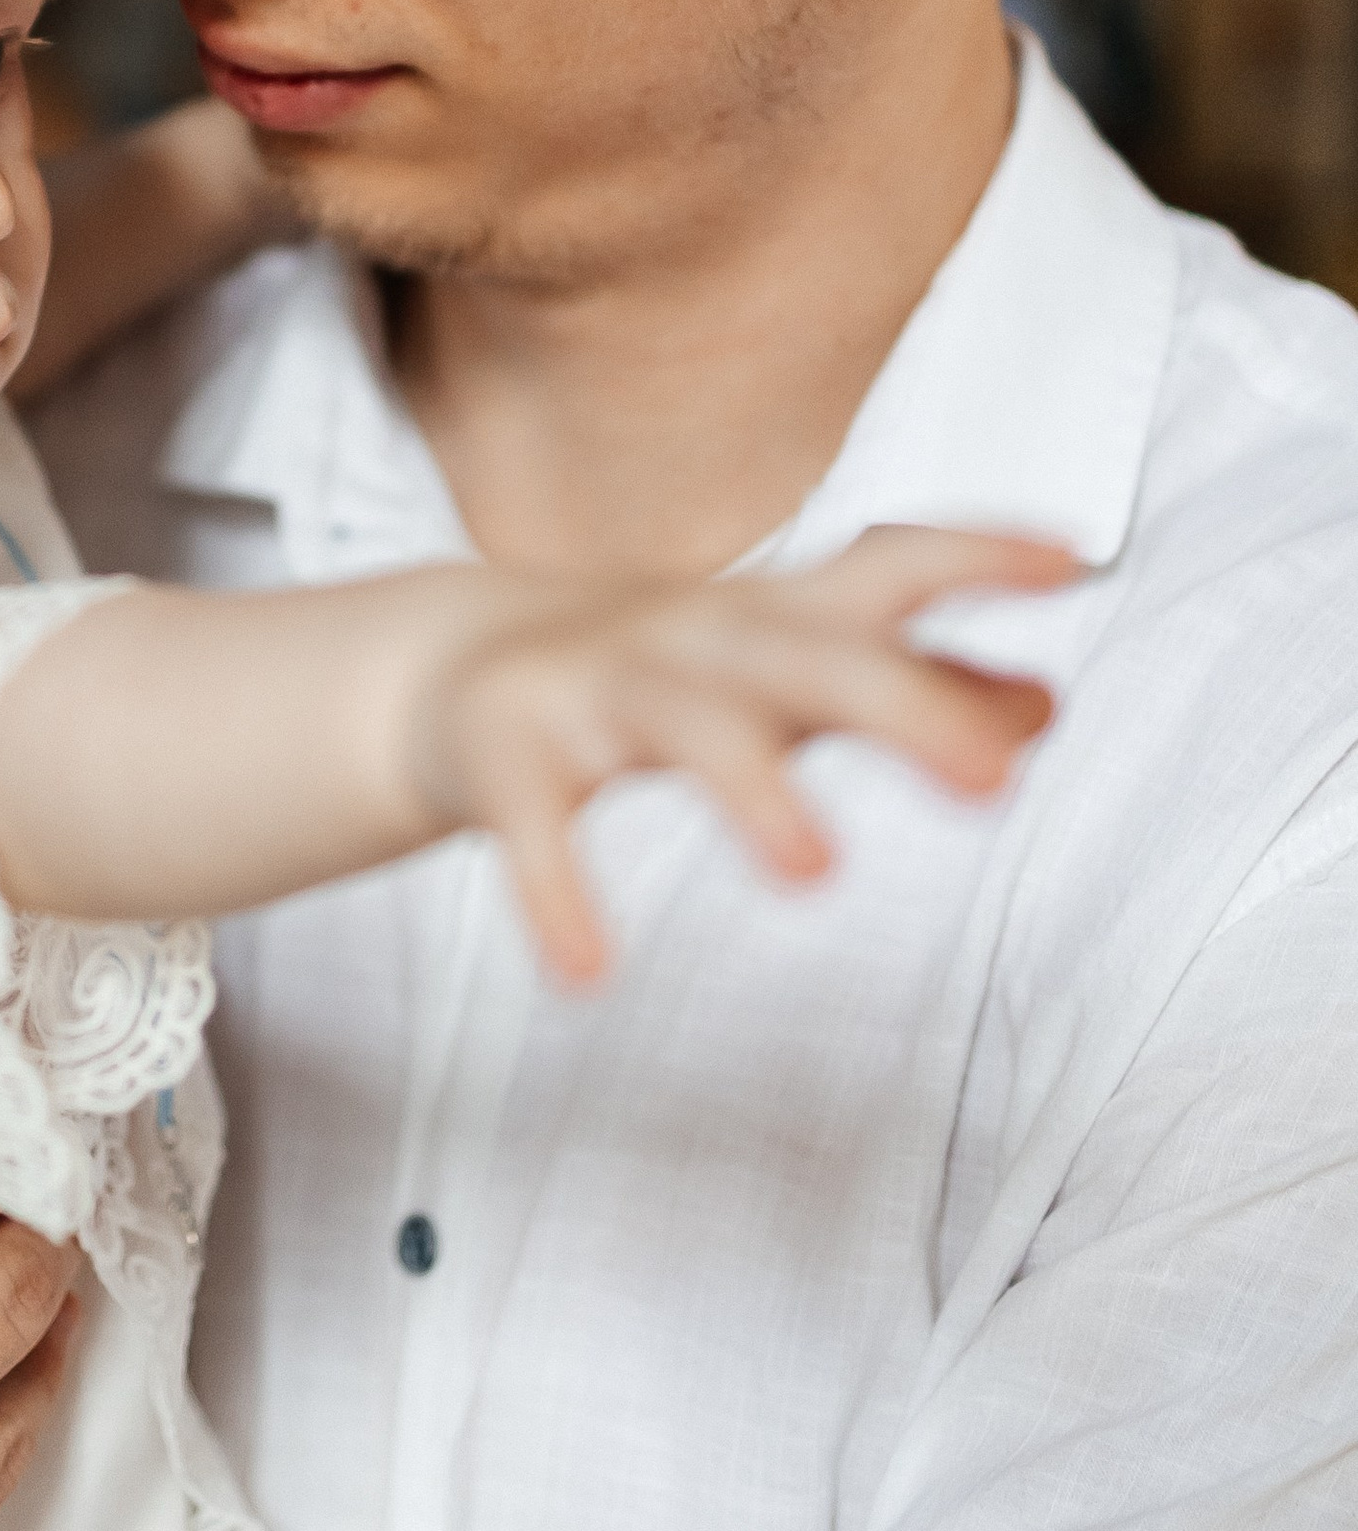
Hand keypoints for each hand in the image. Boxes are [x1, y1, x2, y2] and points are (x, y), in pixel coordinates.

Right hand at [413, 523, 1073, 986]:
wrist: (462, 675)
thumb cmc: (675, 678)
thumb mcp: (791, 673)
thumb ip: (919, 687)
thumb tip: (1048, 706)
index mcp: (776, 619)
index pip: (887, 568)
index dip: (975, 558)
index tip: (1068, 565)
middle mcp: (696, 637)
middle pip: (807, 658)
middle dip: (900, 706)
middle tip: (994, 782)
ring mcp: (599, 689)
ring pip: (684, 724)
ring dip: (751, 786)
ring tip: (815, 871)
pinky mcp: (511, 756)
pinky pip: (535, 826)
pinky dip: (558, 893)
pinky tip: (584, 971)